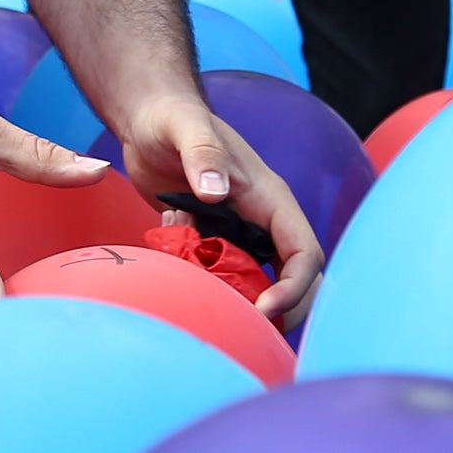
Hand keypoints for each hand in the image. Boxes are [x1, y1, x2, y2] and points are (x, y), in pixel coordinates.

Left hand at [112, 90, 323, 327]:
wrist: (148, 119)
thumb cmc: (171, 118)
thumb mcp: (184, 128)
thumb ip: (201, 152)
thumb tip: (217, 191)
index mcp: (270, 199)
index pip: (304, 252)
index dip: (294, 287)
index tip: (264, 310)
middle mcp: (263, 220)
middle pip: (294, 277)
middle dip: (282, 309)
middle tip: (249, 334)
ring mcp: (240, 233)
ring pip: (261, 283)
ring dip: (244, 303)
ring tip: (215, 316)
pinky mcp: (214, 241)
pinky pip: (224, 277)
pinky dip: (210, 287)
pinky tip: (179, 273)